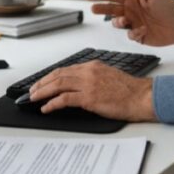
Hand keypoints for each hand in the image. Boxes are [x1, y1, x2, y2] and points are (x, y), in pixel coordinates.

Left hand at [29, 60, 155, 120]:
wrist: (142, 96)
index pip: (65, 69)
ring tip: (33, 98)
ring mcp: (88, 84)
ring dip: (43, 92)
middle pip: (58, 75)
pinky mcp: (89, 98)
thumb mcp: (109, 76)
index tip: (42, 82)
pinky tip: (46, 108)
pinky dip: (52, 103)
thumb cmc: (130, 90)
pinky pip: (64, 99)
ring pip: (58, 85)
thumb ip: (92, 78)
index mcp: (93, 66)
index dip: (50, 76)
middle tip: (32, 91)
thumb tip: (78, 87)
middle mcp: (88, 72)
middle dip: (42, 83)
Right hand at [85, 0, 173, 46]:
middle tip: (93, 8)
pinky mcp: (138, 34)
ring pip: (117, 23)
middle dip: (100, 8)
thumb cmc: (169, 7)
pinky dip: (134, 32)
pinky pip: (129, 34)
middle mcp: (131, 10)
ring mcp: (133, 22)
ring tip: (124, 20)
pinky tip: (143, 29)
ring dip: (117, 22)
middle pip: (110, 9)